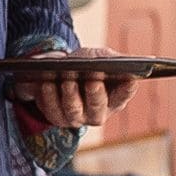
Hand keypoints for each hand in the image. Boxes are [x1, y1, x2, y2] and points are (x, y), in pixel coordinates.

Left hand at [12, 45, 137, 127]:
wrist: (58, 70)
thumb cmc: (86, 64)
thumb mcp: (99, 57)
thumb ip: (110, 59)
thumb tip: (116, 61)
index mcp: (114, 98)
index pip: (124, 96)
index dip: (127, 89)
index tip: (130, 80)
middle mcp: (98, 113)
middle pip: (98, 108)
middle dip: (96, 95)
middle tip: (93, 82)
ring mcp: (77, 118)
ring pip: (74, 111)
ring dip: (71, 96)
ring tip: (67, 81)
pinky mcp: (57, 117)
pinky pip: (52, 110)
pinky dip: (49, 96)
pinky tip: (46, 84)